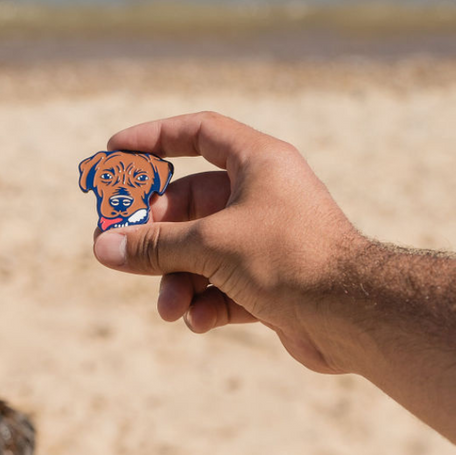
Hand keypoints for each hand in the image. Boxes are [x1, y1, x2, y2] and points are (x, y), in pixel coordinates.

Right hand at [92, 111, 368, 373]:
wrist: (353, 315)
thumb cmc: (287, 259)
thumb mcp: (210, 245)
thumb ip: (152, 245)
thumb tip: (102, 247)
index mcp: (257, 163)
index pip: (198, 134)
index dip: (154, 138)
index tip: (114, 151)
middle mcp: (261, 196)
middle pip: (188, 205)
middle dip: (155, 236)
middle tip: (121, 253)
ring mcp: (263, 241)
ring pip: (200, 253)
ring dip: (176, 281)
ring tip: (169, 308)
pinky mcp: (268, 283)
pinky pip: (220, 286)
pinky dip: (204, 303)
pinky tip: (197, 320)